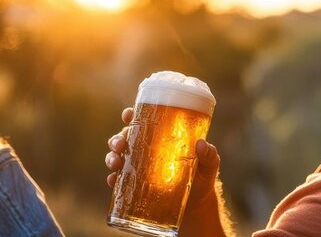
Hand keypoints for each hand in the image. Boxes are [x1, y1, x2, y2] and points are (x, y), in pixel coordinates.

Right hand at [105, 107, 221, 210]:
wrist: (196, 206)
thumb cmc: (201, 178)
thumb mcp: (209, 165)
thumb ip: (209, 155)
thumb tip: (202, 144)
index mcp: (160, 137)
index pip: (143, 121)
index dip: (132, 115)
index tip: (128, 114)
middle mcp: (146, 149)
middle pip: (125, 138)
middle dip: (117, 139)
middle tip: (120, 144)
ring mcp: (138, 168)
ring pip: (117, 156)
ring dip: (111, 157)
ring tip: (115, 163)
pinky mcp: (135, 186)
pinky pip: (118, 180)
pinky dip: (113, 179)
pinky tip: (113, 180)